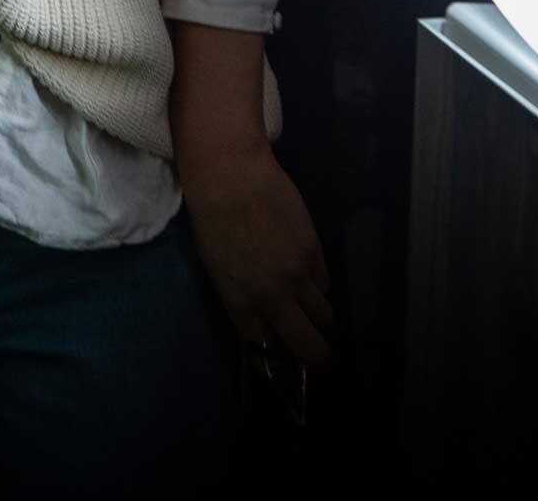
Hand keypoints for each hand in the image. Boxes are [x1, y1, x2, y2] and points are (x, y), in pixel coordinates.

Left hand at [182, 136, 332, 368]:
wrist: (232, 176)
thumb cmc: (211, 217)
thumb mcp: (215, 265)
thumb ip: (239, 294)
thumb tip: (258, 313)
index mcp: (240, 302)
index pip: (265, 343)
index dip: (276, 348)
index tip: (283, 349)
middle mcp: (272, 296)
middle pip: (306, 342)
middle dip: (318, 356)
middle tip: (326, 361)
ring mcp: (297, 275)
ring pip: (322, 313)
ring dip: (321, 318)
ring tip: (321, 317)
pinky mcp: (314, 250)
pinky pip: (325, 281)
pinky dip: (321, 285)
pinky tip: (315, 281)